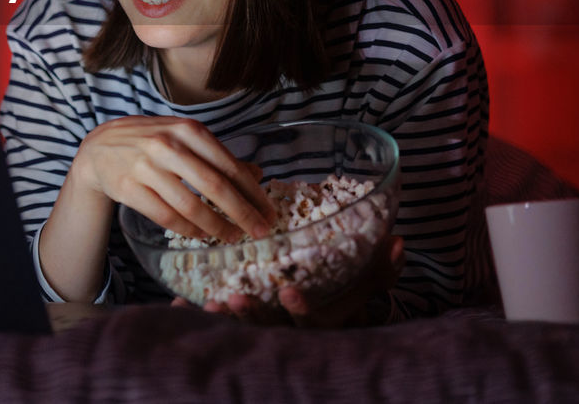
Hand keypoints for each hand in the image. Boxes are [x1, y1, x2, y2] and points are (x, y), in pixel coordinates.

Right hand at [72, 115, 274, 243]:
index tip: (268, 211)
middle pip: (214, 186)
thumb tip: (256, 174)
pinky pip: (166, 216)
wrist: (100, 147)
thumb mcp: (185, 138)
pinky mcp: (129, 188)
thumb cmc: (151, 141)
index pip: (228, 165)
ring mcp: (146, 167)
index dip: (252, 192)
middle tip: (259, 232)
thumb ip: (218, 155)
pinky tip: (201, 234)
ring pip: (190, 205)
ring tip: (231, 237)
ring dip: (215, 226)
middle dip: (242, 213)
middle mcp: (168, 145)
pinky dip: (188, 229)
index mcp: (188, 130)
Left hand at [172, 234, 405, 327]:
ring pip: (240, 336)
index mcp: (318, 326)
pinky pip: (211, 334)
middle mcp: (287, 337)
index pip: (311, 324)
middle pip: (269, 332)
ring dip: (223, 320)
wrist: (315, 337)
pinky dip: (194, 320)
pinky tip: (179, 304)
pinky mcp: (235, 337)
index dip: (301, 309)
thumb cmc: (340, 304)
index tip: (288, 289)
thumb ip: (380, 269)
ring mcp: (260, 339)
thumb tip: (398, 240)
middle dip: (251, 316)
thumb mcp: (362, 290)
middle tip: (233, 297)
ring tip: (210, 302)